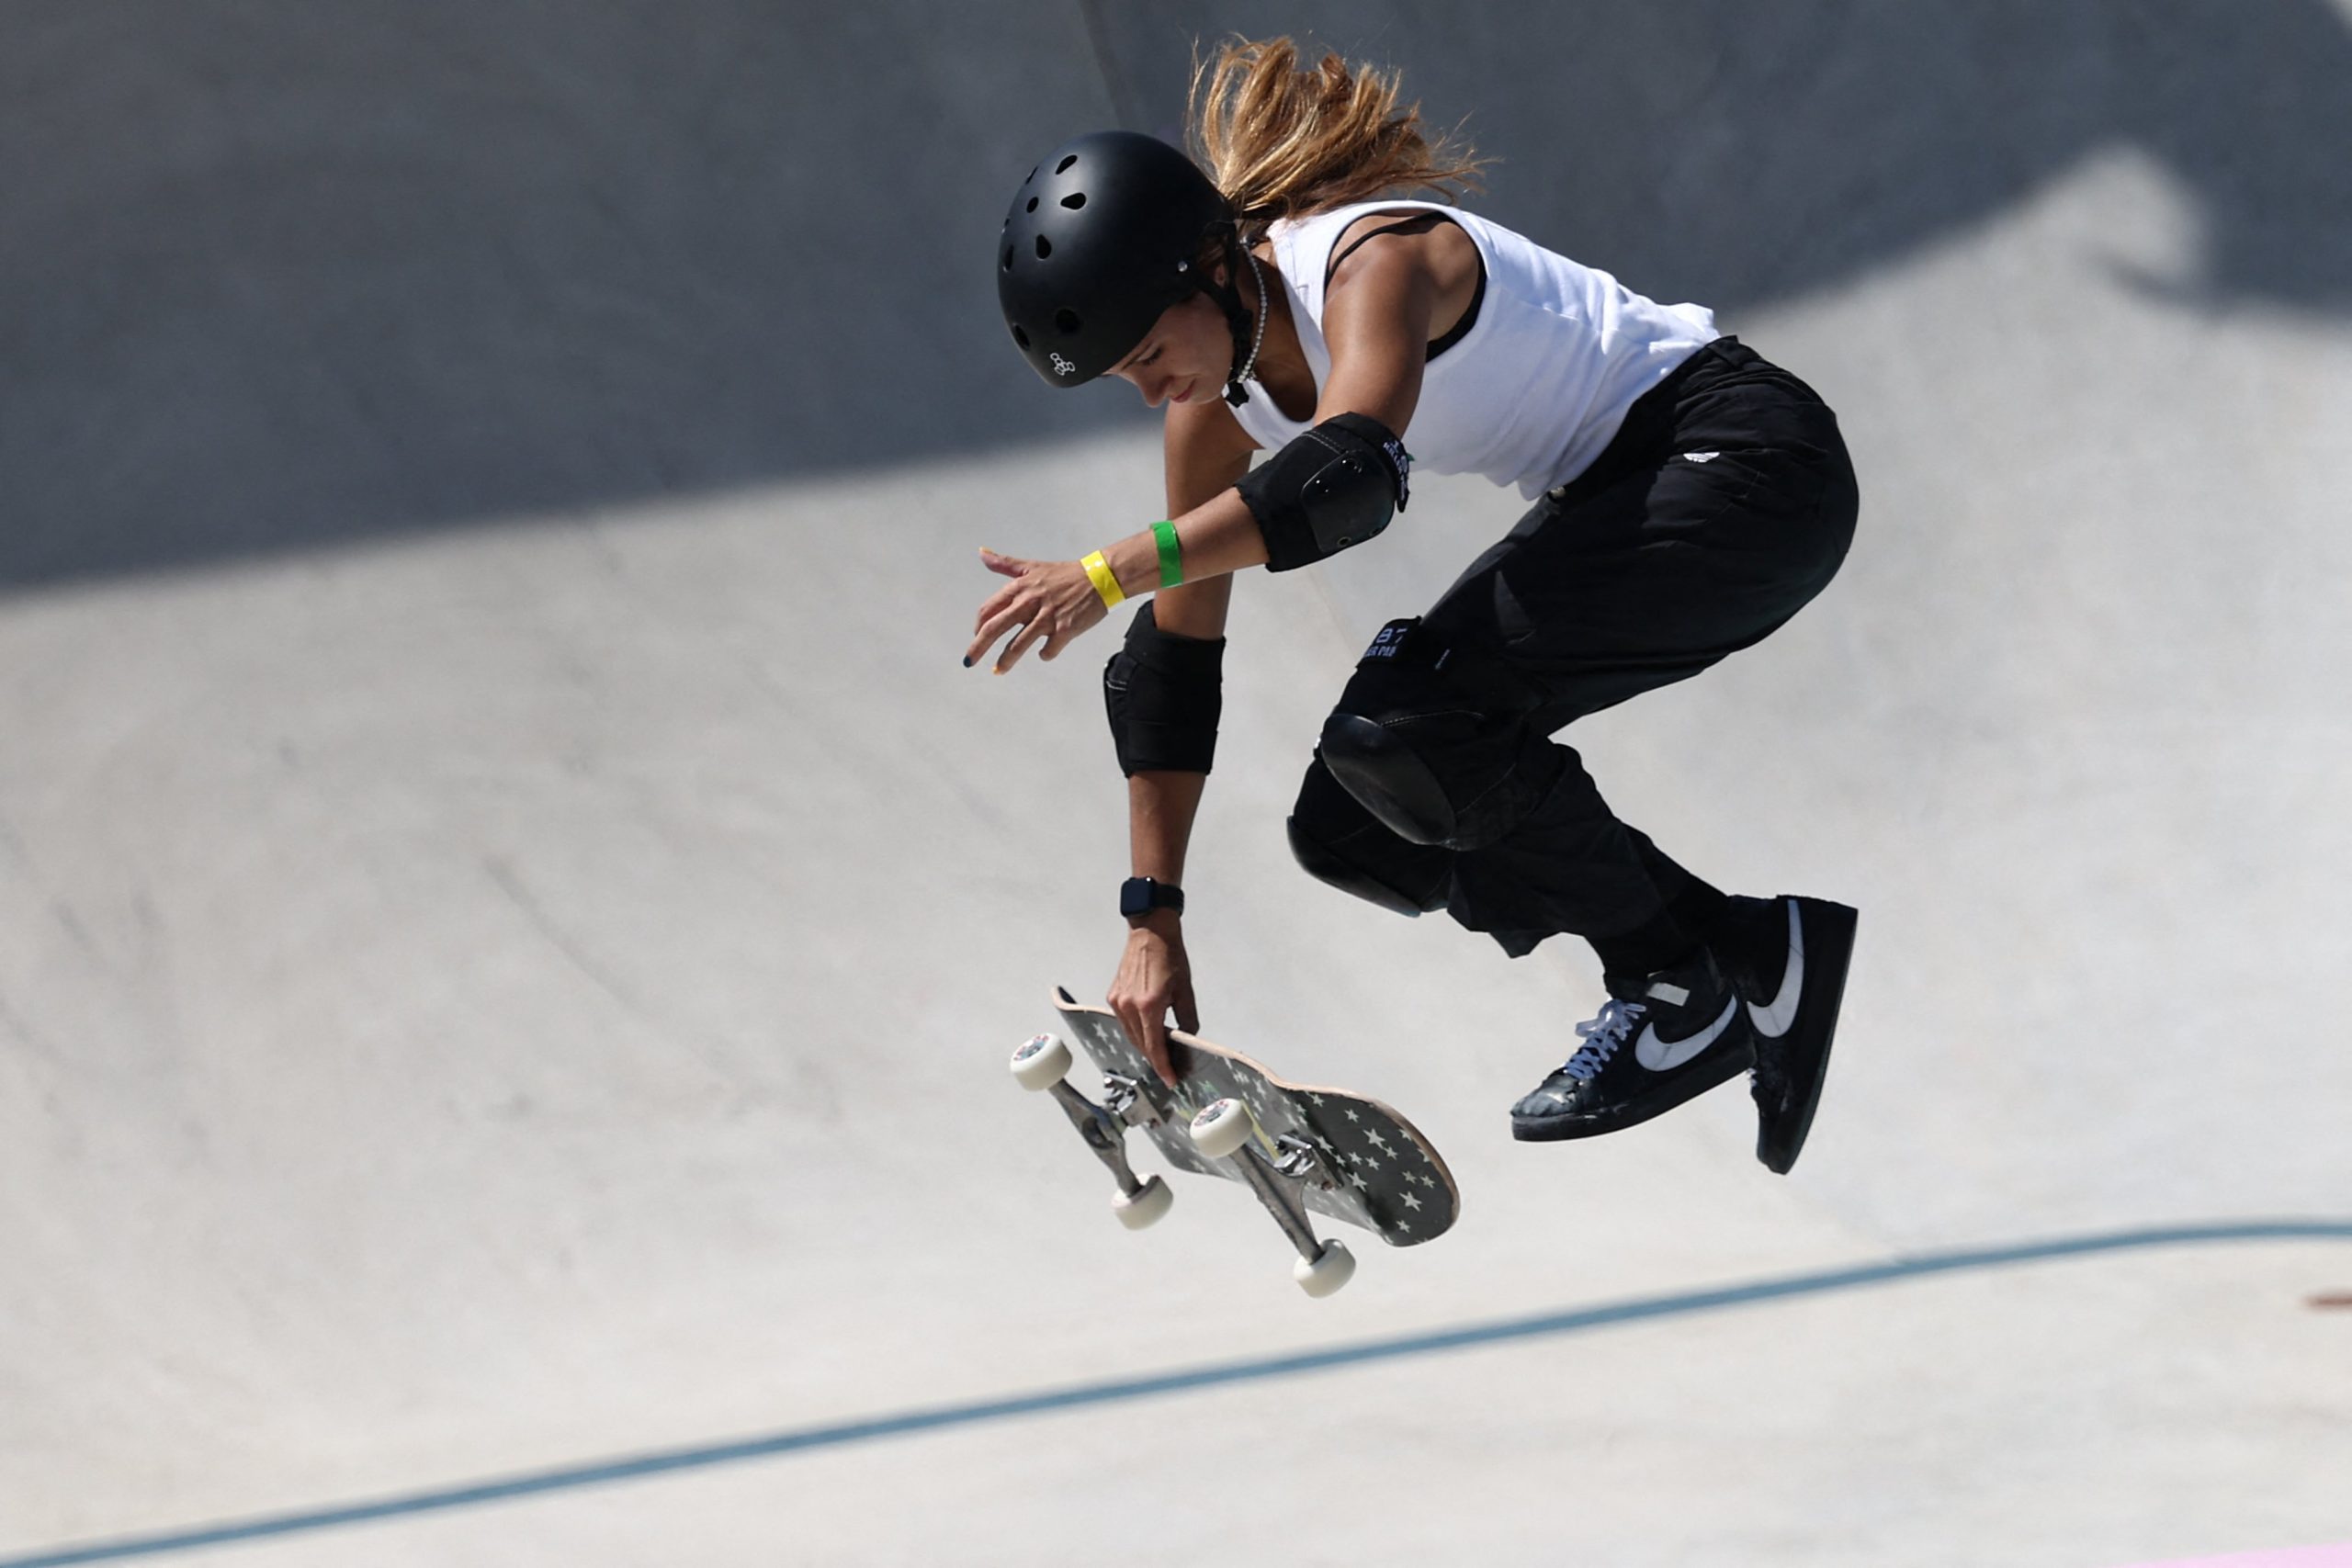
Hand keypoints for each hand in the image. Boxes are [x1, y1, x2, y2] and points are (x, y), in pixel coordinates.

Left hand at [965, 548, 1110, 674]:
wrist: (1100, 577)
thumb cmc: (1066, 574)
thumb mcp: (1032, 566)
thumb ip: (1004, 563)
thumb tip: (982, 553)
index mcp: (1020, 588)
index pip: (989, 609)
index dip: (978, 625)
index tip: (976, 635)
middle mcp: (1029, 603)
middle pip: (995, 628)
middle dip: (978, 647)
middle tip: (969, 661)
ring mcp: (1047, 617)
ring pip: (1018, 644)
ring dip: (1005, 660)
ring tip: (998, 670)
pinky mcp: (1065, 629)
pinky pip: (1049, 649)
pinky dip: (1045, 655)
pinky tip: (1044, 653)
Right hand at [1107, 911, 1197, 1088]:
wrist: (1150, 932)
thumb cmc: (1172, 957)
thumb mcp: (1186, 990)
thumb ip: (1186, 1019)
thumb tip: (1184, 1041)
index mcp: (1149, 1006)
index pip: (1154, 1047)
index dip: (1163, 1067)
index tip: (1171, 1080)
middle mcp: (1129, 1007)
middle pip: (1141, 1045)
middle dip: (1156, 1059)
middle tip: (1171, 1068)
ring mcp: (1117, 1001)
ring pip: (1131, 1035)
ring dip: (1146, 1046)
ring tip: (1161, 1052)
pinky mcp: (1113, 996)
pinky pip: (1124, 1023)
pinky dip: (1136, 1031)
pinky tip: (1148, 1032)